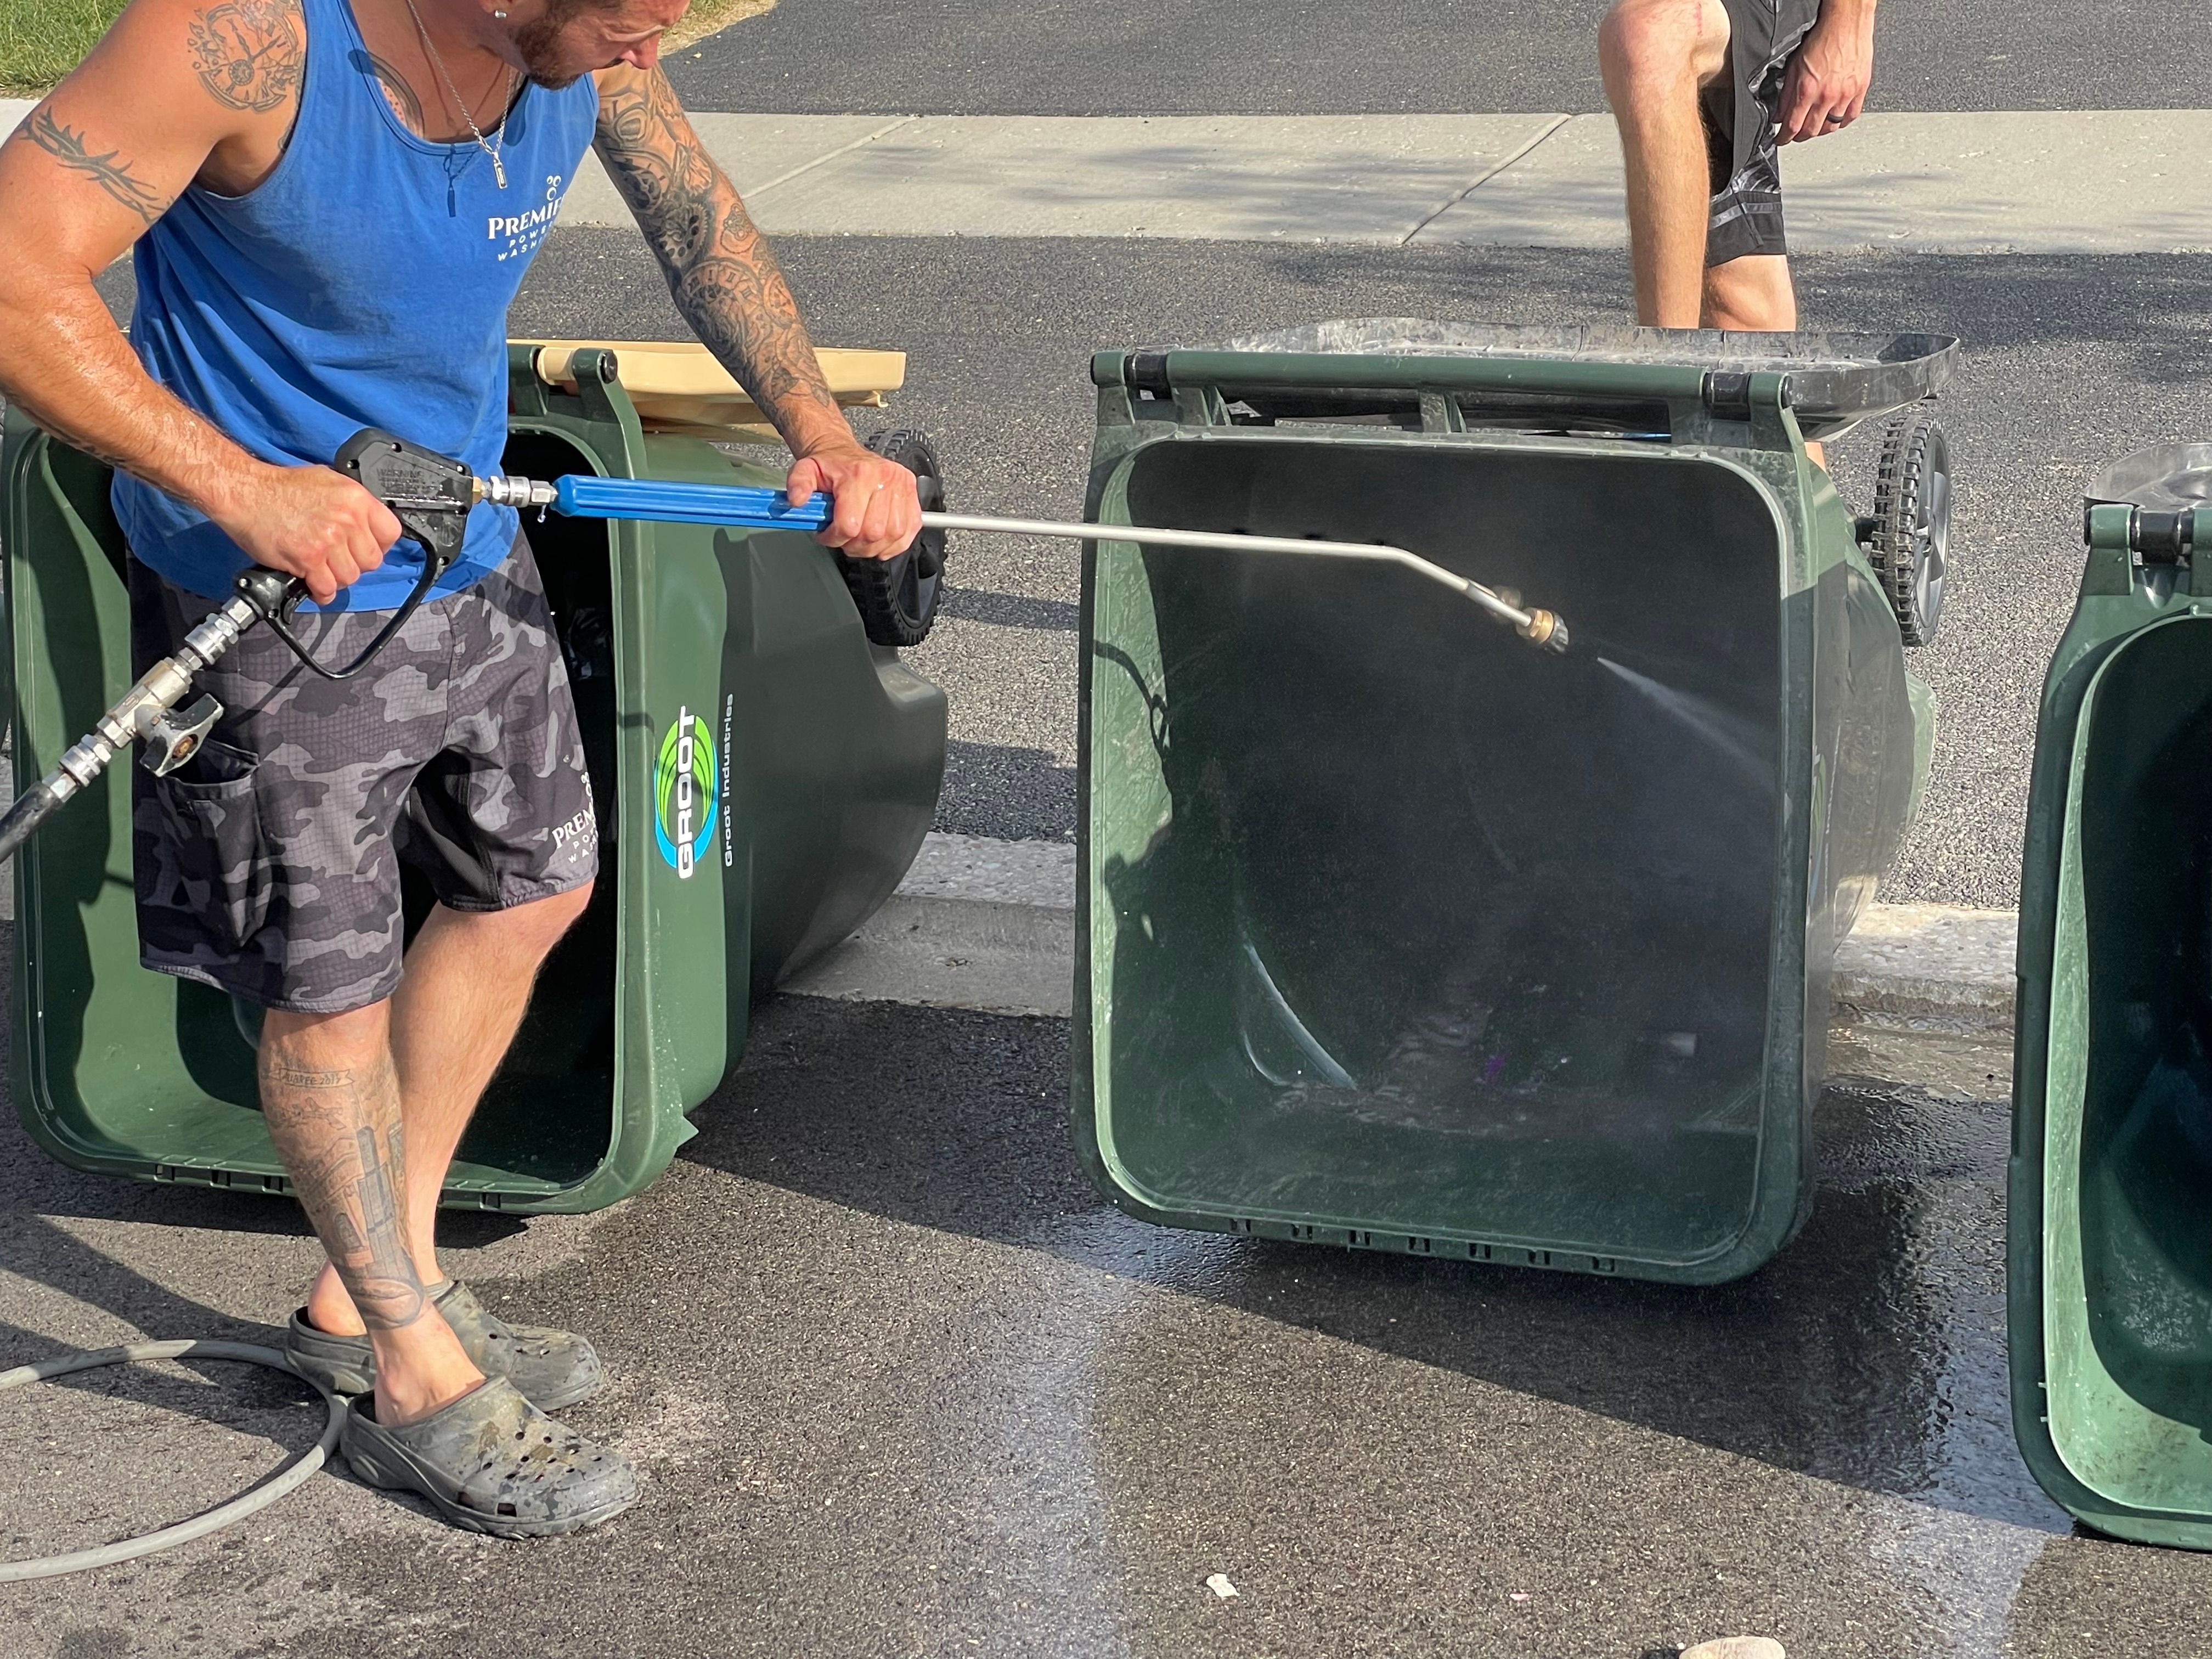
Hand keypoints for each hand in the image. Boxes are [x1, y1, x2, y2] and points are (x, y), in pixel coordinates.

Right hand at [206, 462, 401, 604]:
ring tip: (322, 569)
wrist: (246, 492)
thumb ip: (352, 505)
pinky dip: (321, 592)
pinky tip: (313, 584)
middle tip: (339, 560)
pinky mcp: (308, 559)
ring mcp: (328, 540)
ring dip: (336, 578)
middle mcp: (346, 520)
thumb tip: (368, 524)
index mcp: (356, 499)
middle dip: (356, 564)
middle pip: (371, 561)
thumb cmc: (281, 487)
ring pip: (350, 577)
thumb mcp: (328, 482)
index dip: (379, 545)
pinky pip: (327, 588)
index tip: (366, 548)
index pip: (391, 533)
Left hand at [785, 443, 921, 561]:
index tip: (828, 535)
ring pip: (892, 536)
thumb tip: (797, 500)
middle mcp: (885, 479)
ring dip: (874, 546)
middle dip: (854, 544)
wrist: (845, 453)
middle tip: (843, 538)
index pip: (850, 524)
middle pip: (873, 534)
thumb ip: (798, 484)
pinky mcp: (913, 496)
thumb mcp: (805, 469)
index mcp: (859, 474)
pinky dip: (895, 543)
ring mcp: (902, 488)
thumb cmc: (829, 465)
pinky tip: (880, 540)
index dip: (836, 538)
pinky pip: (910, 531)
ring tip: (860, 539)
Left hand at [1777, 11, 1874, 143]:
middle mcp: (1827, 95)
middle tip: (1795, 135)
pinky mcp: (1860, 90)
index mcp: (1807, 90)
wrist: (1846, 25)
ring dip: (1820, 131)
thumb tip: (1779, 114)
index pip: (1792, 126)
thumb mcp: (1794, 67)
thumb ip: (1786, 95)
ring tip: (1814, 127)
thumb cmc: (1822, 40)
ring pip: (1831, 127)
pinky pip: (1851, 117)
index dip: (1783, 138)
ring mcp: (1845, 95)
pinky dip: (1841, 123)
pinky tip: (1834, 120)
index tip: (1781, 140)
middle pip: (1811, 131)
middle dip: (1800, 137)